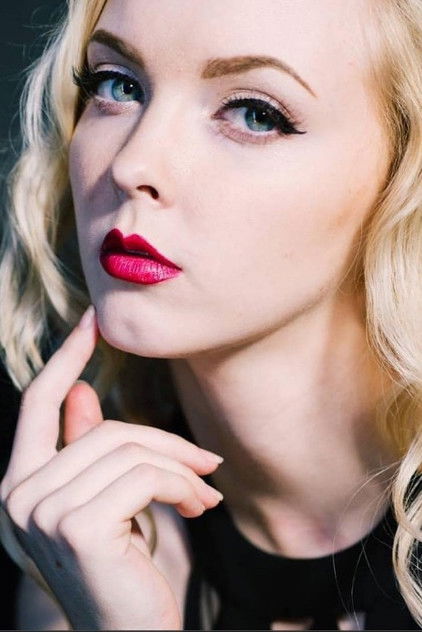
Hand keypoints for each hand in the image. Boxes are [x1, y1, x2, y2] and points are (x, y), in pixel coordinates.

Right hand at [0, 306, 222, 629]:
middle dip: (167, 443)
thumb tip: (79, 392)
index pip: (37, 403)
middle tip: (209, 465)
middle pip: (106, 427)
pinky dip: (184, 485)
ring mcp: (41, 511)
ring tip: (205, 495)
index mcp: (19, 485)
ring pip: (131, 448)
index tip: (94, 320)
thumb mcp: (106, 503)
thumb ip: (87, 449)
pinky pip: (146, 475)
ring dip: (181, 469)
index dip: (66, 356)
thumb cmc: (123, 570)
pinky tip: (199, 508)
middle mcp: (17, 495)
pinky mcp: (78, 526)